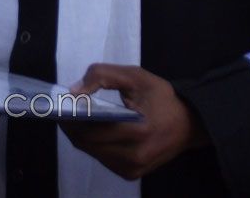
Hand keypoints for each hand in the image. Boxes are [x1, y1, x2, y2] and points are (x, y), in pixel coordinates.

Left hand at [60, 64, 207, 179]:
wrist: (190, 124)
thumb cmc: (162, 98)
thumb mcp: (135, 76)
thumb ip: (103, 76)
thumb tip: (74, 91)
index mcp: (138, 131)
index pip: (91, 129)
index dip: (70, 117)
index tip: (59, 103)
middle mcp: (134, 157)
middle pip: (86, 143)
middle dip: (72, 125)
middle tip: (64, 107)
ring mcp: (132, 169)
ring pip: (91, 152)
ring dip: (80, 134)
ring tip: (76, 115)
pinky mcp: (131, 174)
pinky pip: (101, 157)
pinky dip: (93, 143)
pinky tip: (93, 127)